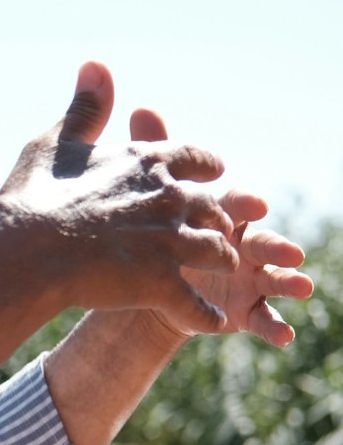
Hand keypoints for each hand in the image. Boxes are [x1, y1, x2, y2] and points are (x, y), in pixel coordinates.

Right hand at [0, 61, 241, 334]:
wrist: (21, 252)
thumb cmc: (30, 199)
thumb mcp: (55, 144)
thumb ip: (86, 108)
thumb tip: (97, 64)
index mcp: (148, 163)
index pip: (200, 160)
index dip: (207, 170)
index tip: (211, 176)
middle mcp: (170, 200)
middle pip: (216, 209)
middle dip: (219, 221)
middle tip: (218, 233)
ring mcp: (170, 244)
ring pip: (219, 253)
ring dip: (217, 263)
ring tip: (212, 277)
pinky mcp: (162, 285)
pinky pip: (200, 306)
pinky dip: (205, 315)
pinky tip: (205, 320)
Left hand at [125, 108, 313, 346]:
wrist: (141, 281)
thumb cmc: (150, 229)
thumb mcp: (148, 194)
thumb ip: (153, 155)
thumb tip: (142, 106)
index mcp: (223, 213)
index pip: (237, 205)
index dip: (245, 206)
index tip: (252, 205)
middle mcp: (242, 242)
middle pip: (263, 241)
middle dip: (277, 246)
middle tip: (289, 252)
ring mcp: (247, 276)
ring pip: (274, 278)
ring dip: (288, 282)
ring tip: (302, 287)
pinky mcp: (243, 308)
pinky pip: (262, 319)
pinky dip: (274, 327)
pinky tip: (283, 337)